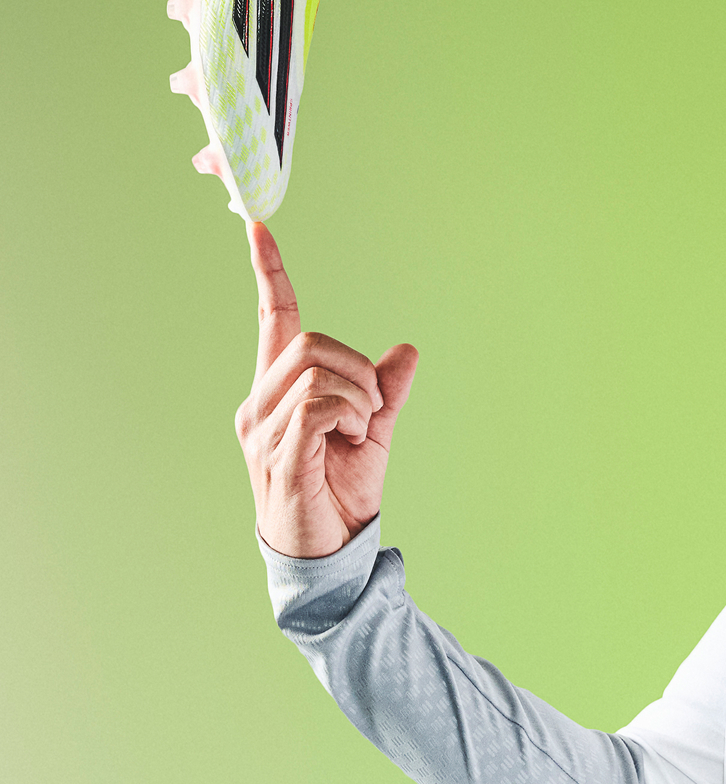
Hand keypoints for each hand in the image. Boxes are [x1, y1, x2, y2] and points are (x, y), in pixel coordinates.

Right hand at [236, 221, 418, 557]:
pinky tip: (349, 441)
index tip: (259, 229)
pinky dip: (348, 416)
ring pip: (317, 371)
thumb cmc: (342, 492)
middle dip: (358, 370)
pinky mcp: (279, 457)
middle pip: (310, 342)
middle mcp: (259, 405)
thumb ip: (387, 389)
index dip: (268, 274)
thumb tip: (408, 349)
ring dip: (359, 397)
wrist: (331, 555)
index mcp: (278, 391)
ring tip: (358, 433)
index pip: (271, 320)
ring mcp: (263, 432)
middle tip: (370, 413)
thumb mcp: (374, 430)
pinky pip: (318, 407)